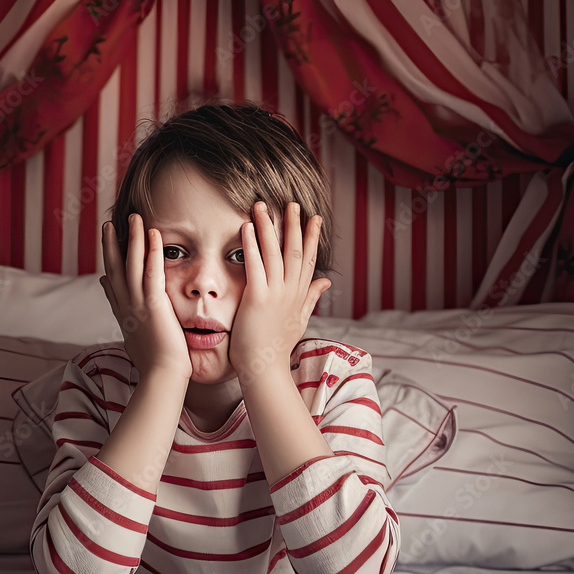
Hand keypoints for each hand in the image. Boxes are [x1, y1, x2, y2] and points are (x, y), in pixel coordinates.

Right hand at [100, 214, 192, 379]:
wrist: (162, 377)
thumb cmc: (154, 363)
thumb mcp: (134, 336)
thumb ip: (125, 315)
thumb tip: (112, 300)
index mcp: (123, 313)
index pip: (112, 281)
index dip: (108, 259)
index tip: (106, 242)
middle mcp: (126, 305)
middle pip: (114, 267)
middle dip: (111, 243)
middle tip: (109, 223)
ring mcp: (137, 304)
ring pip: (131, 264)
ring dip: (132, 238)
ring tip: (134, 217)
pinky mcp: (153, 305)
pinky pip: (152, 272)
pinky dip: (152, 251)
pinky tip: (153, 233)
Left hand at [227, 201, 331, 377]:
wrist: (265, 370)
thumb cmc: (276, 347)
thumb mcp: (300, 319)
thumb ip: (312, 297)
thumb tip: (326, 281)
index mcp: (299, 295)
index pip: (309, 260)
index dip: (312, 237)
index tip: (315, 217)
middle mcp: (290, 292)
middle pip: (296, 251)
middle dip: (294, 225)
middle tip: (292, 203)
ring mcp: (276, 294)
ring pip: (276, 253)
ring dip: (269, 227)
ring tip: (263, 205)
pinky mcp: (258, 299)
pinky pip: (255, 266)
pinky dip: (251, 245)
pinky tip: (247, 227)